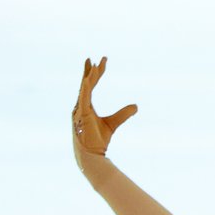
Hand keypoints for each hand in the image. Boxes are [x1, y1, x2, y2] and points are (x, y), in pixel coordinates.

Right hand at [72, 55, 135, 175]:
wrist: (92, 156)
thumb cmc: (98, 142)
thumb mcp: (113, 123)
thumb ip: (123, 114)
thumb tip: (136, 106)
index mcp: (85, 107)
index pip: (90, 86)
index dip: (94, 74)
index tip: (99, 63)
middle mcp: (80, 106)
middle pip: (85, 84)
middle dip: (90, 71)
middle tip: (93, 59)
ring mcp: (78, 111)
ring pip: (84, 89)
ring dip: (89, 76)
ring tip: (94, 64)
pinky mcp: (81, 116)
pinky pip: (83, 98)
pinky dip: (85, 88)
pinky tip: (87, 79)